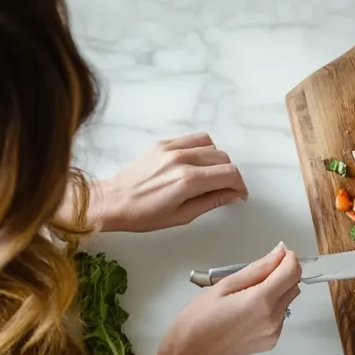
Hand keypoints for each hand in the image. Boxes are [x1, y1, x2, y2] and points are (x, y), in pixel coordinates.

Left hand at [92, 133, 247, 231]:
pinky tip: (195, 164)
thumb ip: (212, 201)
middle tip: (226, 188)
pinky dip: (200, 150)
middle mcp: (181, 159)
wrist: (114, 201)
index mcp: (187, 181)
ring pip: (210, 145)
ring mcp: (171, 148)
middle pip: (223, 158)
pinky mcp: (162, 143)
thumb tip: (232, 194)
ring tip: (209, 176)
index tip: (239, 193)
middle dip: (230, 174)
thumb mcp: (183, 216)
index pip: (229, 174)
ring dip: (216, 160)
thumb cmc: (143, 214)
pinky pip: (192, 139)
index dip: (240, 185)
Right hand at [160, 243, 300, 354]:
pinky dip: (272, 307)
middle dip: (283, 274)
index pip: (291, 272)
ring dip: (277, 291)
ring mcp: (273, 332)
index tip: (280, 253)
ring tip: (249, 294)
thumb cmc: (199, 319)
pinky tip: (250, 309)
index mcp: (260, 301)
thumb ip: (257, 268)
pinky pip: (281, 316)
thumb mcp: (225, 284)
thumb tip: (278, 254)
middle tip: (259, 273)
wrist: (191, 352)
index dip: (288, 258)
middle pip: (294, 286)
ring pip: (289, 301)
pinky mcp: (271, 341)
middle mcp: (272, 318)